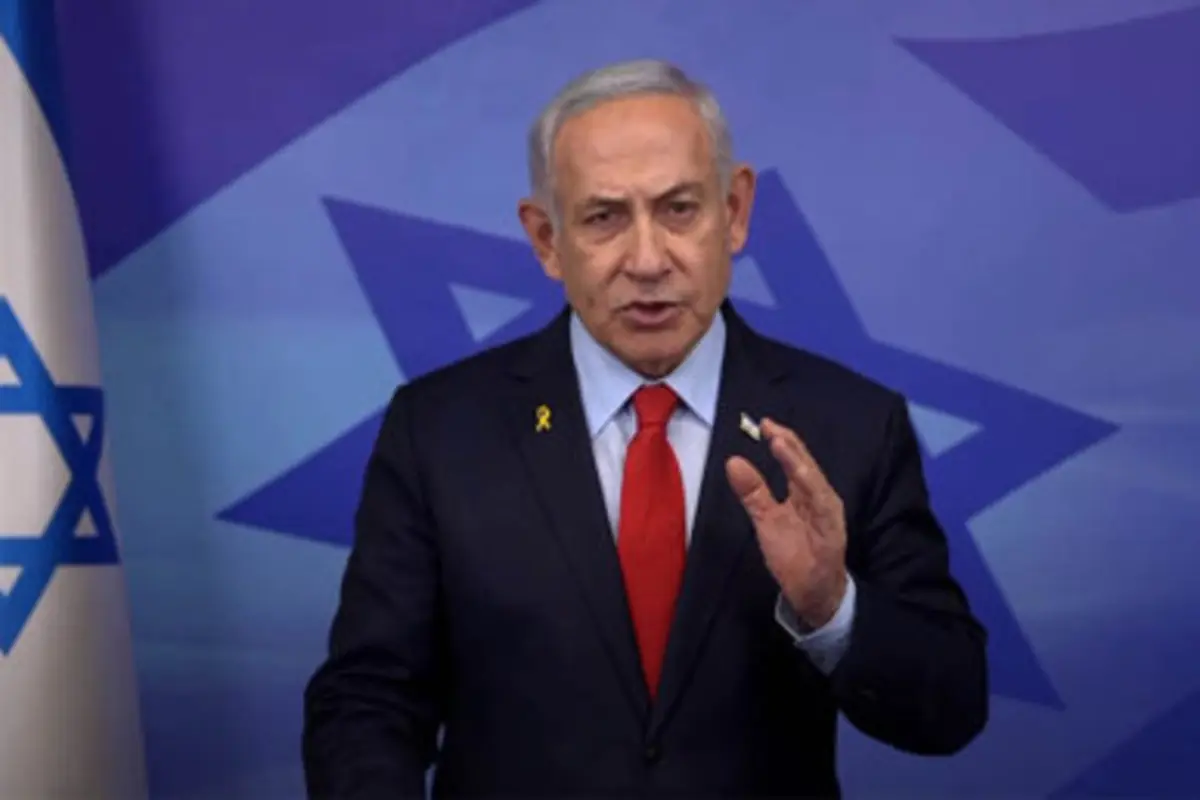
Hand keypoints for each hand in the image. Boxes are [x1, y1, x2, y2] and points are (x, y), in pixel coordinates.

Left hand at [725, 418, 847, 628]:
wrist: (815, 592)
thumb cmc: (794, 553)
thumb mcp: (766, 519)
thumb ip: (753, 492)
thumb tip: (733, 461)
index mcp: (804, 493)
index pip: (794, 461)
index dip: (781, 442)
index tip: (764, 424)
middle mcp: (819, 498)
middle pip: (805, 466)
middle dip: (790, 445)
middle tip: (771, 427)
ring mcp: (828, 515)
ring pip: (815, 483)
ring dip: (799, 463)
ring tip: (782, 445)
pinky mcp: (832, 534)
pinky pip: (824, 510)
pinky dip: (815, 492)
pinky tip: (802, 477)